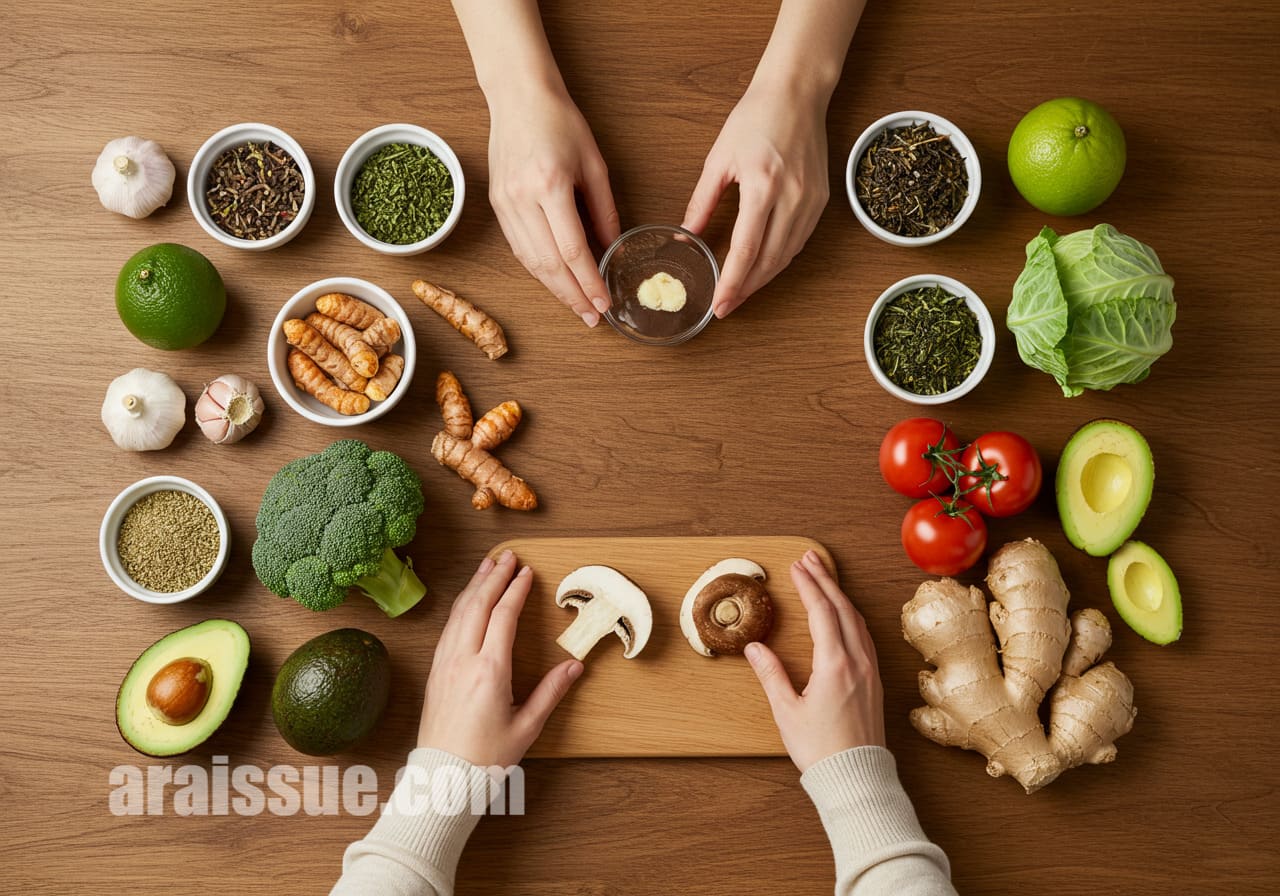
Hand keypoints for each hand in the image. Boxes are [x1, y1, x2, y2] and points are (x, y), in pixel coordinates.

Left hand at [418, 550, 582, 767]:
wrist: (443, 780)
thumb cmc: (486, 758)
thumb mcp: (527, 727)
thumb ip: (551, 692)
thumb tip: (575, 666)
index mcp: (489, 671)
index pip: (504, 617)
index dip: (516, 590)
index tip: (527, 572)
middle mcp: (463, 661)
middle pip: (478, 605)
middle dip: (494, 576)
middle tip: (508, 556)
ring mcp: (445, 664)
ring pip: (459, 613)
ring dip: (475, 586)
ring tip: (487, 566)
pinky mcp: (435, 672)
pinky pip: (448, 628)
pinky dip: (460, 606)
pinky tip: (467, 600)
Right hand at [487, 86, 620, 327]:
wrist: (518, 97)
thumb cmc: (561, 123)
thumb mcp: (595, 165)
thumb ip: (605, 211)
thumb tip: (614, 251)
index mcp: (549, 185)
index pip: (572, 250)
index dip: (589, 282)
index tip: (605, 303)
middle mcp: (522, 198)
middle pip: (548, 264)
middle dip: (572, 296)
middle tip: (592, 318)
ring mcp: (504, 204)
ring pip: (530, 261)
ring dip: (554, 289)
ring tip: (576, 307)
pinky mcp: (496, 205)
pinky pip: (518, 248)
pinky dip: (538, 269)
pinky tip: (555, 282)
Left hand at [682, 84, 829, 317]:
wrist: (797, 93)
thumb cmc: (755, 118)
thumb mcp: (718, 159)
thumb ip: (702, 201)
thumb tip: (687, 234)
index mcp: (763, 186)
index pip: (746, 250)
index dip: (731, 282)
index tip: (718, 304)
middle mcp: (792, 198)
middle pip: (769, 261)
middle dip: (746, 290)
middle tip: (726, 308)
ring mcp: (812, 201)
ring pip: (787, 256)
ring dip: (763, 279)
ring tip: (741, 293)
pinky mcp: (821, 200)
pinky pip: (799, 241)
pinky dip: (780, 260)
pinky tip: (763, 267)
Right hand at [745, 550, 885, 772]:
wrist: (856, 778)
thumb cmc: (821, 750)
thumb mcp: (787, 711)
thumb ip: (771, 675)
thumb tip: (755, 648)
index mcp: (835, 665)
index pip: (822, 612)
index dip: (809, 585)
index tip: (797, 566)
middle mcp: (858, 662)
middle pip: (842, 608)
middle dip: (825, 579)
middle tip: (810, 559)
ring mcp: (870, 670)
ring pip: (856, 619)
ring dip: (840, 594)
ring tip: (824, 577)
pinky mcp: (874, 681)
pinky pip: (864, 635)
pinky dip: (850, 614)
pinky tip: (843, 613)